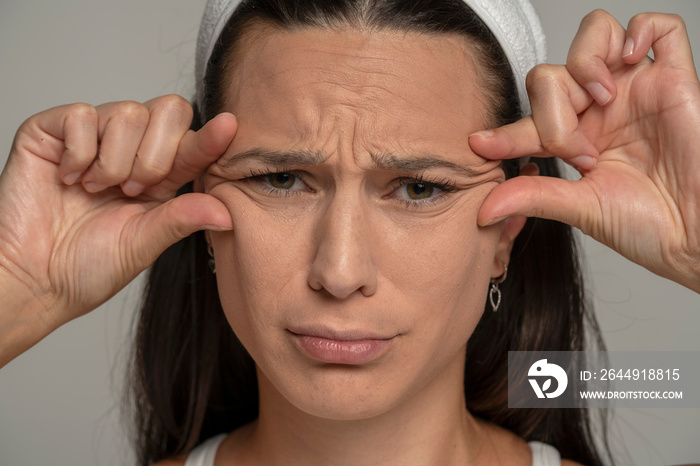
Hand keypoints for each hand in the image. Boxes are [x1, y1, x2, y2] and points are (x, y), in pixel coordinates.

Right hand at [0, 96, 235, 364]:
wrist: (32, 278)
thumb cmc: (85, 267)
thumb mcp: (143, 245)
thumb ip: (181, 220)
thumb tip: (227, 212)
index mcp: (160, 178)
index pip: (193, 144)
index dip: (211, 137)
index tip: (229, 127)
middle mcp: (131, 150)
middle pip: (169, 110)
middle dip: (155, 156)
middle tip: (131, 190)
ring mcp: (92, 137)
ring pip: (128, 112)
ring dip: (115, 160)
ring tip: (96, 189)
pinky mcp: (53, 131)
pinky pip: (80, 114)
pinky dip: (78, 151)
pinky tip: (68, 178)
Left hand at [470, 11, 699, 292]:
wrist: (696, 234)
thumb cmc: (648, 224)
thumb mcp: (580, 208)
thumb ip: (532, 197)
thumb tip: (482, 207)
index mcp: (575, 139)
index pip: (529, 119)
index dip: (504, 131)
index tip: (481, 144)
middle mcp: (600, 110)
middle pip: (550, 76)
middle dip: (553, 115)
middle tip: (580, 152)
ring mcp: (635, 90)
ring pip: (593, 35)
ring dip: (585, 65)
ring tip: (602, 101)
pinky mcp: (673, 78)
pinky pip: (657, 26)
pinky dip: (638, 31)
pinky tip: (630, 62)